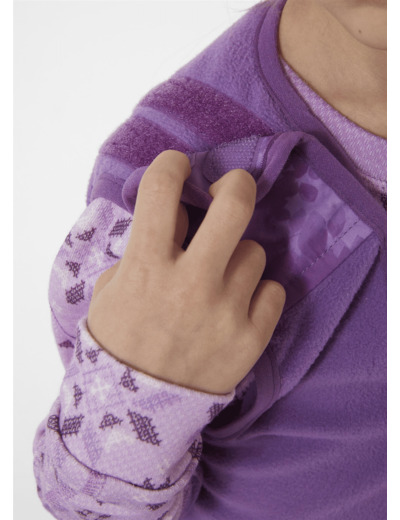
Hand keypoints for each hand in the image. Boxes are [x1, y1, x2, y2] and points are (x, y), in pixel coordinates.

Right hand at [87, 150, 285, 394]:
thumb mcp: (112, 291)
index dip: (171, 166)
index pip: (162, 190)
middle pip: (234, 206)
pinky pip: (273, 290)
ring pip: (255, 252)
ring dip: (238, 258)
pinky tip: (240, 305)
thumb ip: (141, 251)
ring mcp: (226, 311)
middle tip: (231, 190)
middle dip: (236, 185)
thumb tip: (177, 220)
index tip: (178, 167)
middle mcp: (191, 283)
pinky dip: (259, 292)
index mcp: (147, 267)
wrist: (138, 412)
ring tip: (221, 280)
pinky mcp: (252, 338)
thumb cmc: (119, 344)